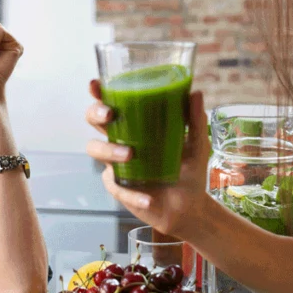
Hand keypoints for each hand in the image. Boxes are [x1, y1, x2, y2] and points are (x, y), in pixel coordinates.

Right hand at [85, 80, 211, 240]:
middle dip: (96, 114)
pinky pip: (115, 187)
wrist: (189, 208)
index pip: (113, 103)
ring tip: (130, 154)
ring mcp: (117, 164)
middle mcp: (122, 140)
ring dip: (109, 150)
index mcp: (136, 125)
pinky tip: (147, 198)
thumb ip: (195, 121)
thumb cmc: (189, 170)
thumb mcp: (197, 146)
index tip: (96, 84)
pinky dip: (131, 192)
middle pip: (95, 121)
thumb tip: (195, 93)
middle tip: (110, 115)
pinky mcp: (119, 187)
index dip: (100, 93)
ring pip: (96, 150)